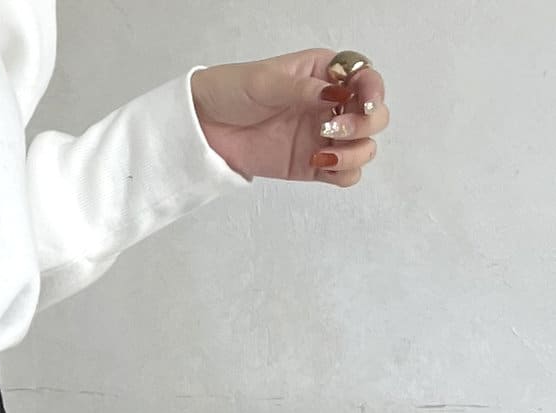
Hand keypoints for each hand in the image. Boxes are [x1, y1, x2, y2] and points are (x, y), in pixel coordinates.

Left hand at [190, 51, 389, 186]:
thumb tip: (335, 94)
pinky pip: (343, 174)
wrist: (203, 126)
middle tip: (331, 130)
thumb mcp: (266, 82)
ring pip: (365, 148)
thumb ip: (302, 89)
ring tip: (323, 154)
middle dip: (363, 126)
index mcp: (325, 74)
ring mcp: (322, 137)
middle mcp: (331, 105)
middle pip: (374, 117)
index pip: (366, 77)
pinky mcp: (310, 165)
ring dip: (355, 153)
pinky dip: (342, 173)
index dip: (373, 90)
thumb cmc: (232, 91)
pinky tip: (319, 165)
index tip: (361, 103)